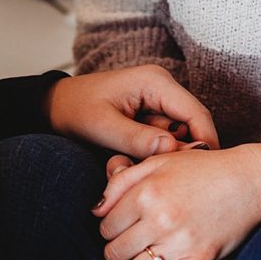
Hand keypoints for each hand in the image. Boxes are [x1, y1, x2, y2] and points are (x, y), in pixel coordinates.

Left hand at [44, 66, 218, 159]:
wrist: (54, 108)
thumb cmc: (73, 111)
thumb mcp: (102, 127)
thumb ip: (137, 139)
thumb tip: (172, 150)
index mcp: (155, 82)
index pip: (196, 114)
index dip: (205, 144)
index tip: (203, 175)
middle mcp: (163, 88)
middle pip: (191, 126)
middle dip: (181, 153)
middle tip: (163, 177)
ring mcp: (159, 101)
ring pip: (179, 136)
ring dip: (166, 156)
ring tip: (140, 166)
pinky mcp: (152, 115)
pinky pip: (165, 138)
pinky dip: (155, 154)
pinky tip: (138, 162)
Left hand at [92, 142, 260, 259]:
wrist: (250, 181)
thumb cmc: (203, 169)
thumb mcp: (159, 162)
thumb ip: (121, 182)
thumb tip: (95, 211)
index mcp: (147, 193)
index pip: (105, 226)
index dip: (108, 229)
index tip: (119, 228)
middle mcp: (160, 219)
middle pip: (114, 251)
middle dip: (114, 253)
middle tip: (124, 248)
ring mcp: (180, 243)